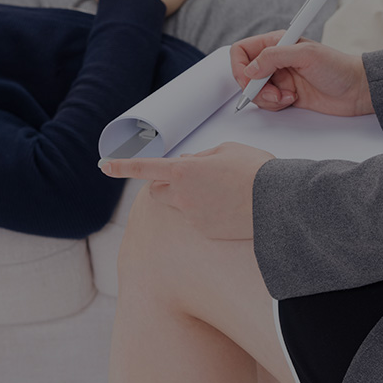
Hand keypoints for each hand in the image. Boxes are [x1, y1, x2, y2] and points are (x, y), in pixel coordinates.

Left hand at [99, 142, 273, 239]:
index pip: (143, 167)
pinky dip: (205, 212)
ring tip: (218, 191)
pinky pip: (197, 219)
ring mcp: (192, 217)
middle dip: (165, 183)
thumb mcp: (226, 150)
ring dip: (186, 197)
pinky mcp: (206, 232)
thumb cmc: (254, 169)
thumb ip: (200, 156)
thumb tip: (186, 161)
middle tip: (189, 176)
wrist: (279, 202)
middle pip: (157, 190)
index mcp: (183, 170)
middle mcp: (182, 196)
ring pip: (178, 205)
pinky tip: (228, 205)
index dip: (121, 166)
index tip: (104, 166)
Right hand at [231, 31, 373, 116]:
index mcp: (276, 43)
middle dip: (254, 88)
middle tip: (273, 93)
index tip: (250, 80)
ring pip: (254, 91)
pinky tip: (292, 100)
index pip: (241, 51)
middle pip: (245, 74)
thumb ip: (274, 57)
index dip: (239, 67)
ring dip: (266, 98)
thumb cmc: (338, 67)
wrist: (357, 90)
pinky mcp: (284, 94)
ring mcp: (279, 78)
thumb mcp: (306, 55)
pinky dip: (274, 105)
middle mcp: (274, 59)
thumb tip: (251, 69)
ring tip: (287, 97)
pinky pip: (266, 102)